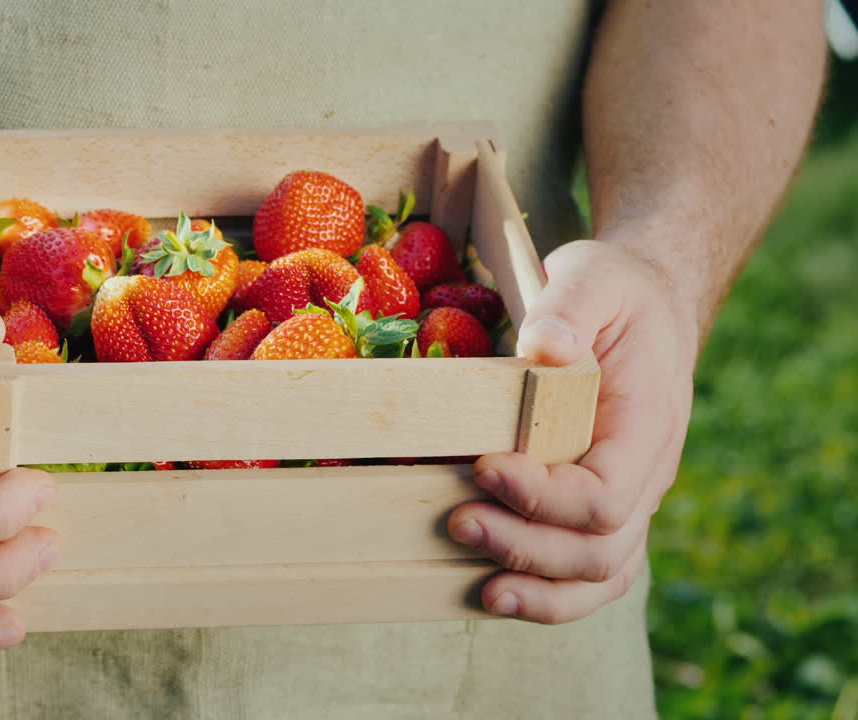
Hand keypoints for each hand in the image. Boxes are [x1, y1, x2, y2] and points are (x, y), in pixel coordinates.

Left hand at [448, 238, 698, 622]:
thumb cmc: (616, 292)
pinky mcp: (595, 509)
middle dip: (527, 548)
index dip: (546, 497)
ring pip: (600, 577)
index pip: (608, 494)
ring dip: (538, 590)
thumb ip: (569, 308)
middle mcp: (644, 476)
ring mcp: (625, 500)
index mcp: (647, 427)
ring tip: (479, 588)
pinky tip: (491, 592)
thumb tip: (545, 348)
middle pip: (602, 550)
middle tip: (458, 521)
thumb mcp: (594, 276)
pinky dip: (545, 594)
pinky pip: (585, 573)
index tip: (485, 467)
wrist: (644, 305)